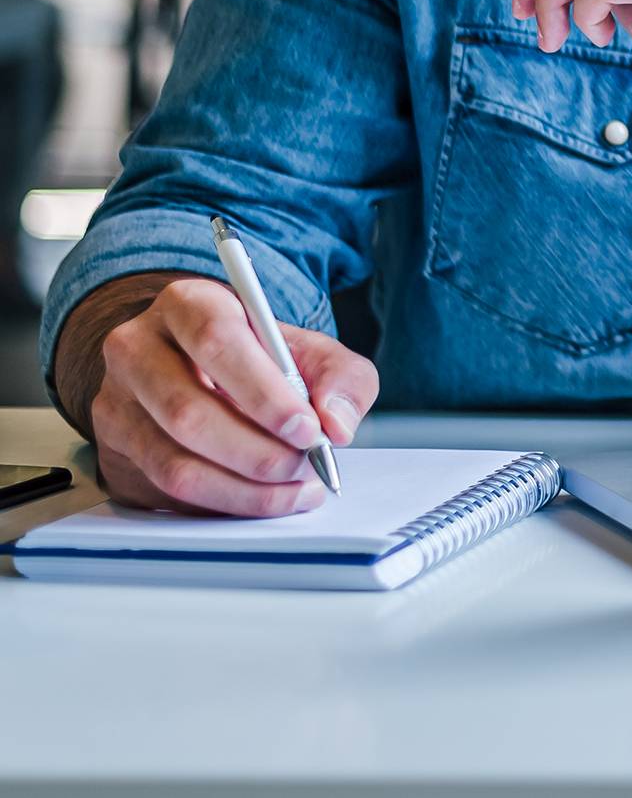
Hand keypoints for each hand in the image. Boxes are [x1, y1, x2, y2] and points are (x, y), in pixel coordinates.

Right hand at [78, 274, 378, 516]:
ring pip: (173, 462)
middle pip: (188, 411)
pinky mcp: (115, 452)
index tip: (307, 428)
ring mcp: (116, 403)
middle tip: (304, 465)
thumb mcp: (311, 351)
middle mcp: (137, 348)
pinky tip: (263, 498)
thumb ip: (341, 377)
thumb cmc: (262, 358)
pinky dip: (224, 503)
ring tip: (294, 487)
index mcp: (187, 303)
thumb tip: (336, 423)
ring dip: (243, 487)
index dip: (263, 392)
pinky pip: (166, 492)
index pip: (216, 340)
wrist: (205, 371)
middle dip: (257, 452)